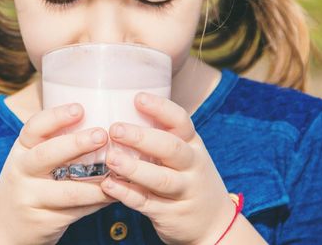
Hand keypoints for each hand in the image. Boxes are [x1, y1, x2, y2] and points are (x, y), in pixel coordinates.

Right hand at [0, 103, 114, 244]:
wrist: (5, 229)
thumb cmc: (28, 183)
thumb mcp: (30, 159)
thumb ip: (55, 143)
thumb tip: (101, 121)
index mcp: (21, 149)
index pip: (34, 128)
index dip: (56, 116)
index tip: (80, 108)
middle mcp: (21, 171)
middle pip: (46, 155)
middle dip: (76, 144)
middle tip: (101, 135)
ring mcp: (30, 198)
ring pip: (67, 191)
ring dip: (96, 183)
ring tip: (118, 173)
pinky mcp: (43, 221)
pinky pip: (76, 211)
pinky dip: (97, 202)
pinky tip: (113, 194)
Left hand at [100, 93, 235, 244]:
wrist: (213, 224)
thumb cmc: (188, 177)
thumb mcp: (184, 153)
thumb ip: (160, 136)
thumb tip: (118, 109)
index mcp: (192, 145)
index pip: (181, 121)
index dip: (160, 108)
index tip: (137, 98)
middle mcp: (192, 166)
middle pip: (171, 148)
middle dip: (142, 138)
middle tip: (115, 129)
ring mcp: (183, 191)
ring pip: (160, 179)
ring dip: (134, 168)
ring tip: (111, 158)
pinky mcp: (169, 214)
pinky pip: (146, 203)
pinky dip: (126, 194)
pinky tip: (108, 185)